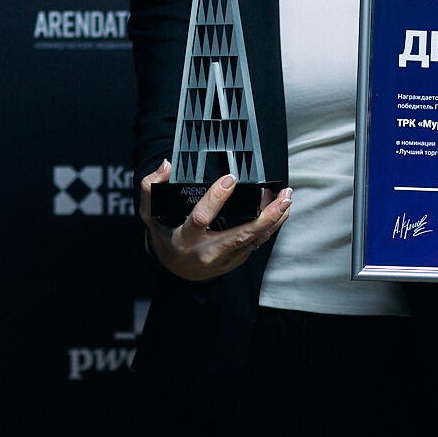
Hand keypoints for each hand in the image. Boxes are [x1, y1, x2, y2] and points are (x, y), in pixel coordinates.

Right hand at [139, 160, 291, 280]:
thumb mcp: (151, 216)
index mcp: (186, 239)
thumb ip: (150, 188)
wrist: (178, 272)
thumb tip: (165, 165)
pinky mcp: (238, 259)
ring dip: (276, 218)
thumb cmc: (166, 238)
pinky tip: (278, 207)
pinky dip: (270, 224)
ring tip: (287, 197)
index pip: (202, 218)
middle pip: (242, 234)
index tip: (229, 178)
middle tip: (282, 195)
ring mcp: (226, 258)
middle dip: (266, 215)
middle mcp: (209, 252)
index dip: (216, 198)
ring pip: (257, 239)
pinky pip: (258, 241)